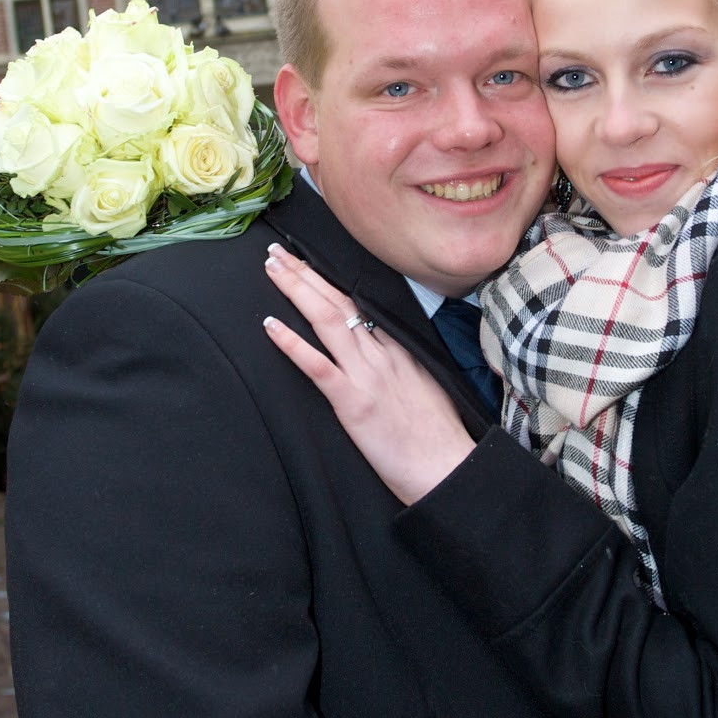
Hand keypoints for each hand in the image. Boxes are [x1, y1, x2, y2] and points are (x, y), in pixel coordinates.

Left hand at [263, 245, 476, 503]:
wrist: (447, 467)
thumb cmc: (438, 437)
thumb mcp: (426, 386)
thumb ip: (401, 364)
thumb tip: (382, 352)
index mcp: (399, 350)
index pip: (359, 304)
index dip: (328, 280)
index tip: (306, 260)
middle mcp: (382, 355)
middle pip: (338, 302)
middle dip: (305, 272)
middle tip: (276, 251)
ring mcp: (367, 376)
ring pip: (327, 321)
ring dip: (296, 290)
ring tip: (272, 268)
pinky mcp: (353, 403)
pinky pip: (318, 366)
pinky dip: (292, 343)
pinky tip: (270, 325)